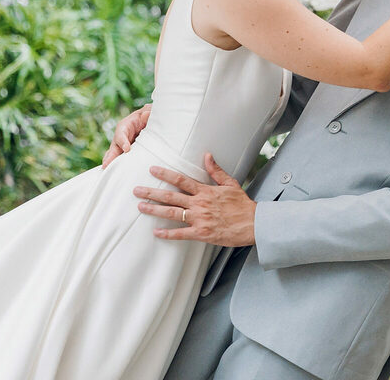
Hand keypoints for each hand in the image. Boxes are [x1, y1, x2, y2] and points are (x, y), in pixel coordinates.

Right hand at [101, 104, 151, 168]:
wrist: (149, 122)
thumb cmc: (147, 115)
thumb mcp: (148, 112)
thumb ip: (148, 112)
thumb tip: (147, 114)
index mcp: (126, 125)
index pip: (121, 133)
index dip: (123, 141)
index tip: (127, 149)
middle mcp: (121, 136)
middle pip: (114, 147)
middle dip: (110, 156)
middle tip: (106, 164)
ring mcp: (122, 146)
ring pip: (114, 155)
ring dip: (110, 162)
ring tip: (106, 170)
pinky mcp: (126, 153)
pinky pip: (120, 160)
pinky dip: (117, 166)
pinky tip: (115, 174)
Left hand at [133, 153, 256, 246]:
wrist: (253, 224)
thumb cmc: (242, 205)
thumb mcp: (230, 183)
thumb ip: (216, 170)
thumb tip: (207, 155)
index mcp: (205, 191)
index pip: (181, 180)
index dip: (165, 174)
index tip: (152, 169)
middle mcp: (199, 204)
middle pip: (171, 196)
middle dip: (152, 192)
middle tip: (136, 190)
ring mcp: (199, 219)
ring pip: (172, 213)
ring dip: (154, 210)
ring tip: (140, 207)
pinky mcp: (201, 233)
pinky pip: (181, 234)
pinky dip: (167, 233)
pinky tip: (156, 232)